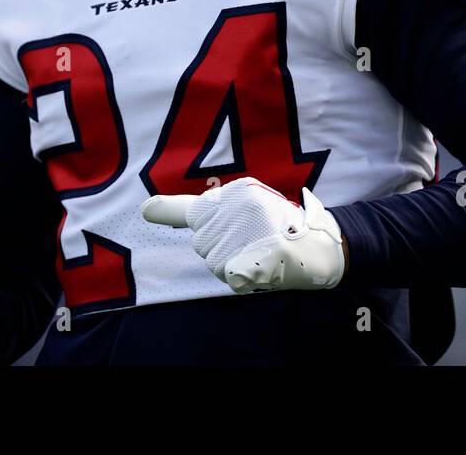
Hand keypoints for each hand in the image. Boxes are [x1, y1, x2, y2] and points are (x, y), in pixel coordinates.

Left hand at [141, 176, 345, 293]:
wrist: (320, 244)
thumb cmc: (283, 223)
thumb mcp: (254, 200)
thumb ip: (215, 207)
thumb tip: (152, 209)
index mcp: (238, 191)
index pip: (194, 207)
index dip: (165, 210)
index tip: (145, 211)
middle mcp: (235, 210)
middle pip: (202, 240)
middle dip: (218, 243)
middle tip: (251, 239)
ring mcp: (240, 237)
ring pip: (211, 259)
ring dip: (227, 260)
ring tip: (258, 250)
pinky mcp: (245, 261)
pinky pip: (227, 274)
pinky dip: (239, 275)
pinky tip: (259, 265)